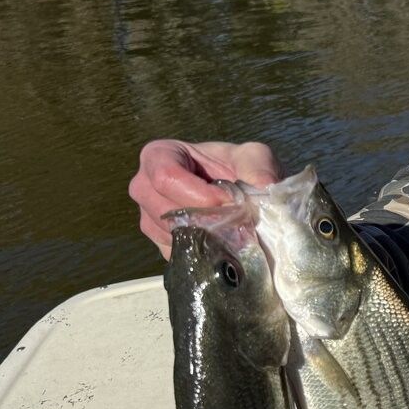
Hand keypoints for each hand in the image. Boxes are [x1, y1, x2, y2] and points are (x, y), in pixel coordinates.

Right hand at [128, 140, 283, 258]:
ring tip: (232, 228)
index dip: (199, 193)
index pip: (166, 177)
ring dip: (206, 236)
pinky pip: (177, 253)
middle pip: (165, 210)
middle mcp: (144, 187)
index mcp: (158, 155)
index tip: (229, 200)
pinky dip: (204, 252)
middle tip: (235, 218)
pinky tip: (222, 243)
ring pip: (171, 235)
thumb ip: (258, 165)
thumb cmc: (237, 166)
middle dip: (205, 218)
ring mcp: (148, 218)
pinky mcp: (161, 244)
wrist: (238, 191)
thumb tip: (264, 187)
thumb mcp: (253, 156)